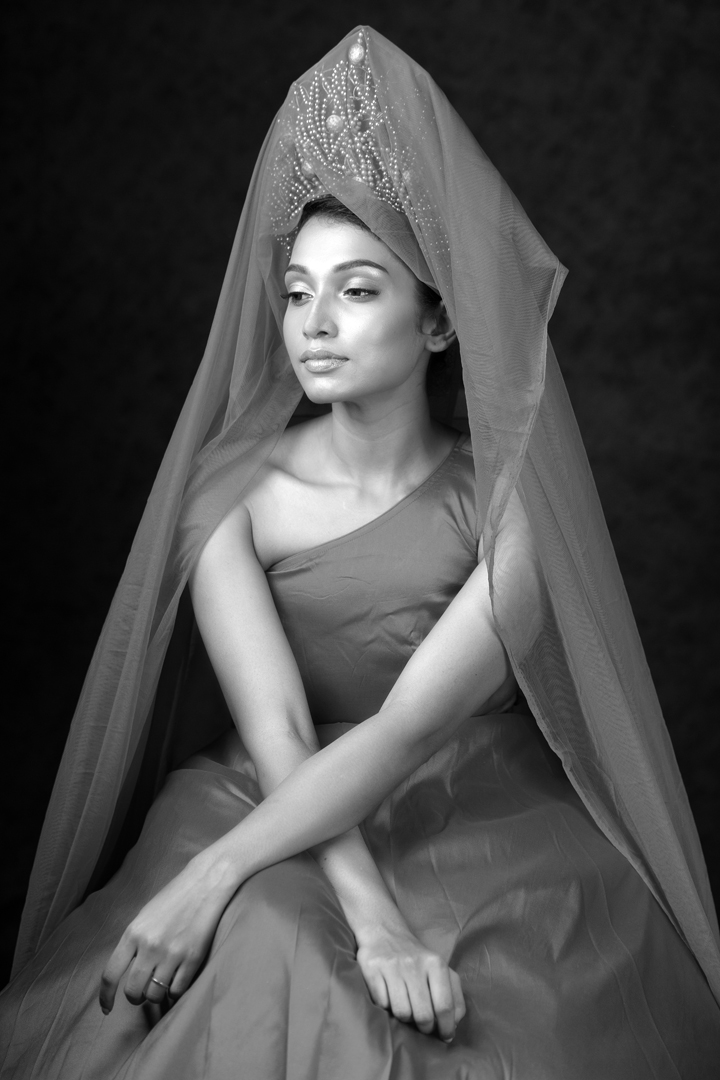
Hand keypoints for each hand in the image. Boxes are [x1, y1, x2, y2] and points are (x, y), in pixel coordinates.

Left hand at [99, 853, 234, 1012]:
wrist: (205, 883)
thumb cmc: (174, 898)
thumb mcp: (144, 917)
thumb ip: (134, 943)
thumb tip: (127, 972)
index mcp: (133, 933)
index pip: (110, 974)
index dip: (105, 997)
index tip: (107, 1009)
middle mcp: (149, 946)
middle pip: (133, 991)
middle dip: (135, 997)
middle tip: (142, 992)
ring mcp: (172, 954)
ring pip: (154, 995)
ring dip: (156, 994)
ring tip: (161, 983)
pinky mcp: (193, 959)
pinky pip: (176, 991)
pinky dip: (174, 991)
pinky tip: (176, 980)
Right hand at [356, 924, 465, 1041]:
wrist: (385, 931)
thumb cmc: (416, 957)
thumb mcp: (440, 968)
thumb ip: (454, 994)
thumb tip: (454, 1024)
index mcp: (436, 963)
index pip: (444, 1005)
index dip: (446, 1027)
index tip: (445, 1036)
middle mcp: (414, 964)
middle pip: (423, 1014)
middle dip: (425, 1027)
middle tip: (424, 1025)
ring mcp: (392, 966)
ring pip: (402, 1013)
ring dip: (405, 1017)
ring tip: (406, 1007)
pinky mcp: (372, 969)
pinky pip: (382, 1004)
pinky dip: (386, 1006)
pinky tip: (389, 996)